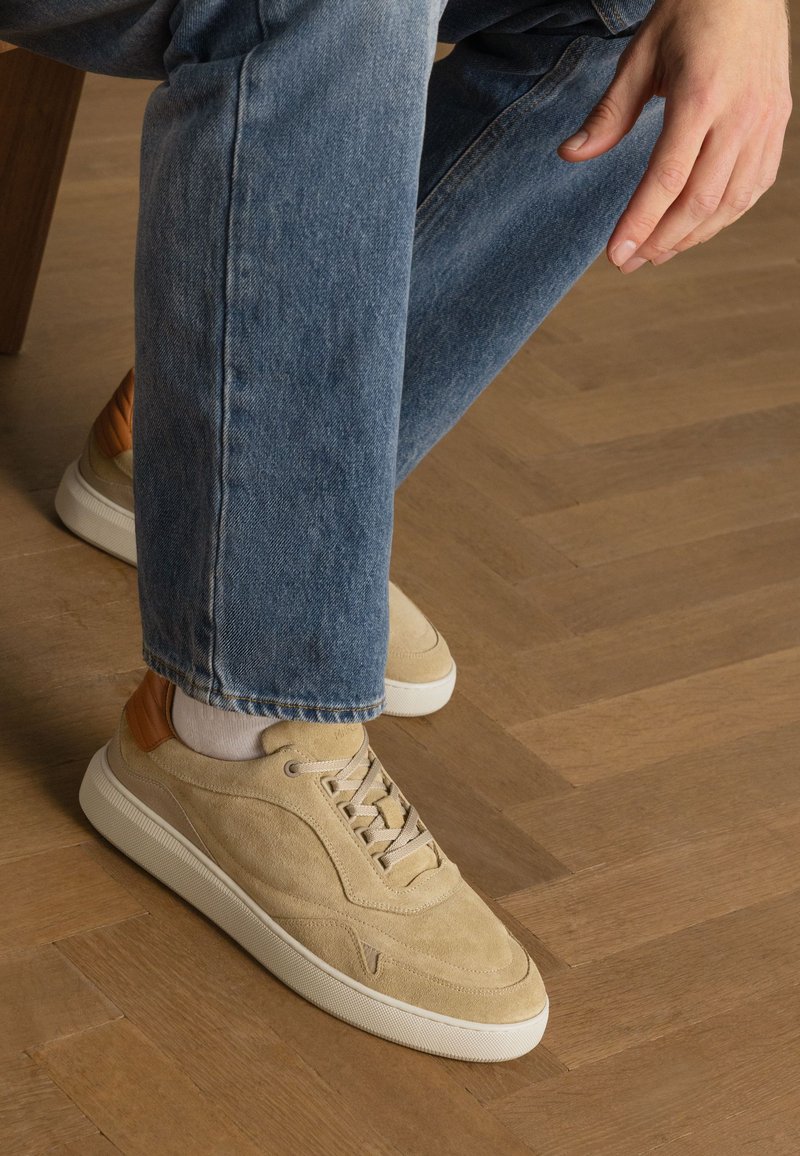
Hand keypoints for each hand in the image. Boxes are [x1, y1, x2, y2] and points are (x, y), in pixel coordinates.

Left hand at [557, 0, 792, 271]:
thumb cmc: (690, 12)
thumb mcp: (640, 56)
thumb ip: (609, 113)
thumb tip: (570, 154)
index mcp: (701, 95)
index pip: (667, 178)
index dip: (641, 223)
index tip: (617, 254)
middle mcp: (740, 114)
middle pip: (700, 200)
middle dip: (661, 240)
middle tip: (629, 261)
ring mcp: (765, 121)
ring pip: (731, 202)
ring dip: (691, 236)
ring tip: (657, 252)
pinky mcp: (778, 123)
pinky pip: (755, 186)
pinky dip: (724, 215)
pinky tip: (696, 227)